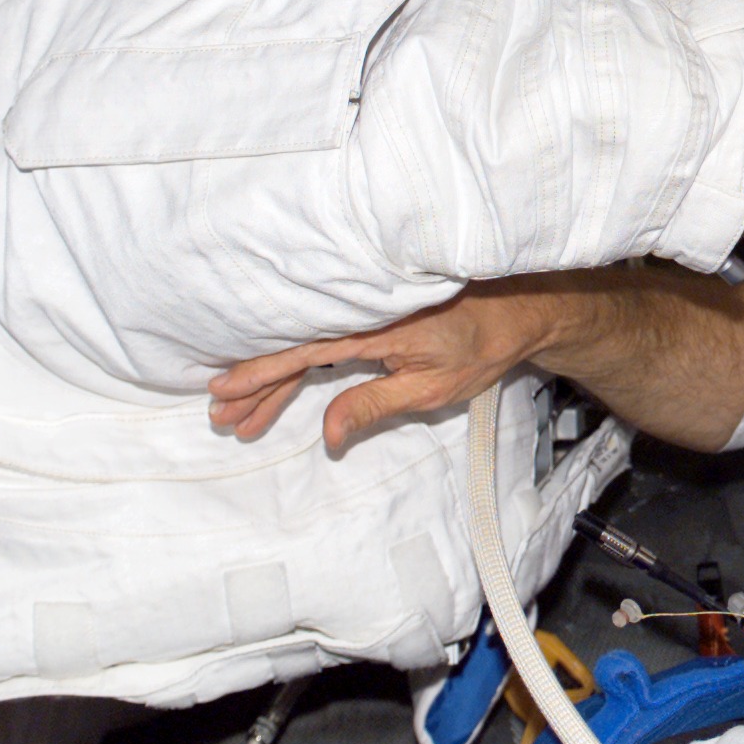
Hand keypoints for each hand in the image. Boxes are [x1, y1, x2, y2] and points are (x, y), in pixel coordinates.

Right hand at [207, 283, 560, 450]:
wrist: (521, 308)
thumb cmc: (483, 345)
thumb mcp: (432, 387)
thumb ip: (375, 406)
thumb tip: (328, 435)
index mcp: (376, 323)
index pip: (305, 349)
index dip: (262, 371)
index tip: (225, 390)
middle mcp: (364, 310)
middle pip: (295, 347)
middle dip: (256, 385)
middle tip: (222, 418)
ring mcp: (367, 310)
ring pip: (305, 345)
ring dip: (272, 380)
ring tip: (240, 416)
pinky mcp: (372, 314)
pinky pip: (323, 338)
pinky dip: (297, 364)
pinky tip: (274, 387)